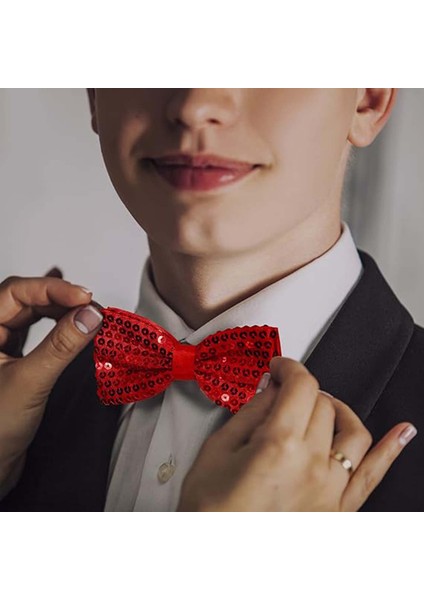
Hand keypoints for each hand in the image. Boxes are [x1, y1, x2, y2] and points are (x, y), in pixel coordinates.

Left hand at [0, 268, 103, 497]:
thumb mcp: (30, 382)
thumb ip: (61, 346)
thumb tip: (89, 316)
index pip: (16, 292)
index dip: (52, 289)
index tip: (85, 297)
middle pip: (24, 299)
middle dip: (59, 298)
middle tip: (90, 306)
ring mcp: (0, 347)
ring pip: (30, 314)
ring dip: (59, 309)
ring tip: (86, 311)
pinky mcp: (13, 361)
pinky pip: (34, 332)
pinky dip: (54, 323)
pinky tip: (67, 314)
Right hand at [177, 356, 415, 510]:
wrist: (214, 554)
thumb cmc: (210, 510)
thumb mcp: (218, 449)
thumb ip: (250, 412)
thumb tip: (271, 389)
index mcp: (279, 445)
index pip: (301, 386)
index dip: (289, 367)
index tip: (279, 368)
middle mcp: (312, 465)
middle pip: (324, 405)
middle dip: (302, 390)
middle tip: (283, 392)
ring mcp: (330, 489)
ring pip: (352, 431)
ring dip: (338, 410)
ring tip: (323, 406)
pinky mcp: (338, 510)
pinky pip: (371, 476)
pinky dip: (390, 450)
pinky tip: (403, 432)